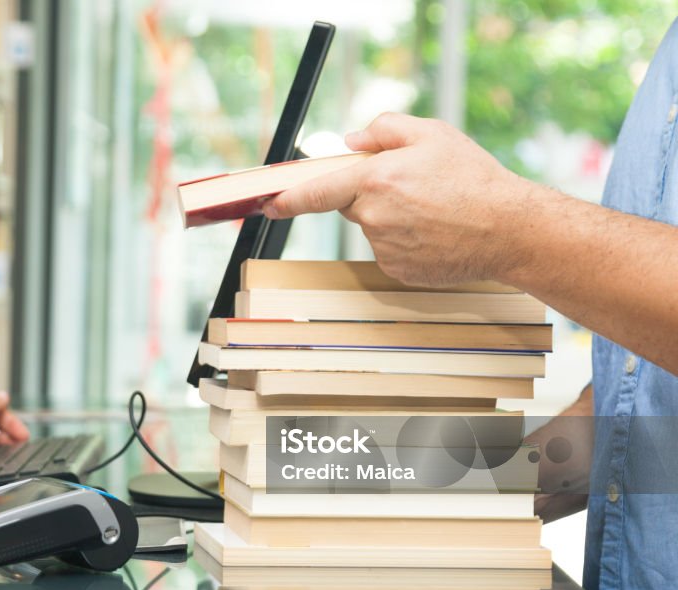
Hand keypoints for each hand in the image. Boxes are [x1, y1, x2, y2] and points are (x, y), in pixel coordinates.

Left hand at [263, 112, 533, 286]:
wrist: (508, 229)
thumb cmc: (473, 178)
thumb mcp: (432, 134)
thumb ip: (383, 130)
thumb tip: (350, 141)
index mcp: (376, 180)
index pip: (317, 191)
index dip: (289, 198)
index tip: (270, 203)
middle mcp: (374, 217)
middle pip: (351, 204)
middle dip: (371, 193)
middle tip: (412, 187)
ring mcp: (385, 248)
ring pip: (373, 228)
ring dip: (391, 217)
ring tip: (434, 210)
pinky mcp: (397, 270)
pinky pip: (389, 251)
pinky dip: (406, 241)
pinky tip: (435, 232)